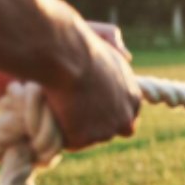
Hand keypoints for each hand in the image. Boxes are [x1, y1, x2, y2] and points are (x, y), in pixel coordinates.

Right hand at [42, 18, 140, 150]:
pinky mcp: (85, 138)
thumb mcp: (108, 43)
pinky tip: (50, 114)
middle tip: (72, 111)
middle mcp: (126, 117)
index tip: (91, 105)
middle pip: (111, 129)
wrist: (67, 58)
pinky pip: (70, 141)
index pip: (126, 113)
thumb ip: (118, 51)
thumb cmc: (81, 46)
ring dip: (75, 127)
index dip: (107, 110)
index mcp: (134, 97)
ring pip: (90, 137)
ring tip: (57, 107)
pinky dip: (60, 132)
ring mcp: (106, 131)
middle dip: (94, 124)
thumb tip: (128, 56)